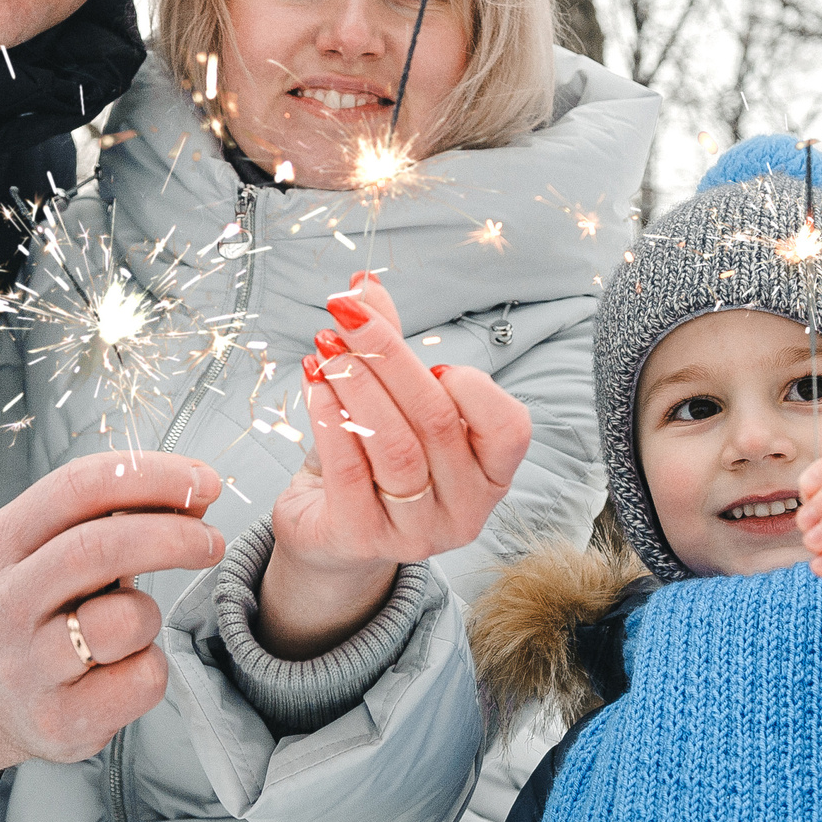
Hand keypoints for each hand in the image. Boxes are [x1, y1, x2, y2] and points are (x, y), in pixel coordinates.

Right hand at [0, 453, 223, 788]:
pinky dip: (151, 668)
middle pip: (101, 547)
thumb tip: (194, 493)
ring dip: (151, 614)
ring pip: (126, 620)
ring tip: (132, 626)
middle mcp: (3, 604)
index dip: (151, 476)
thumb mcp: (51, 551)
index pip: (77, 488)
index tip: (202, 481)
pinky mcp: (58, 721)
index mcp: (0, 544)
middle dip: (173, 536)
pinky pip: (142, 679)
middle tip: (213, 542)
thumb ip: (112, 519)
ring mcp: (26, 668)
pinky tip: (122, 671)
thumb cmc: (39, 609)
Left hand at [262, 274, 532, 657]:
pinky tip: (313, 382)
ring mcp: (416, 532)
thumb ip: (389, 345)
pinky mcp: (362, 539)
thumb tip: (363, 281)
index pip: (508, 427)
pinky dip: (329, 417)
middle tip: (347, 315)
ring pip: (393, 446)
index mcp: (492, 475)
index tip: (429, 358)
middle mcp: (466, 510)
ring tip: (325, 347)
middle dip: (389, 358)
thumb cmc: (378, 462)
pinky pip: (349, 471)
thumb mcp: (396, 404)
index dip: (471, 385)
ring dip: (356, 384)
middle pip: (437, 422)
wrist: (335, 535)